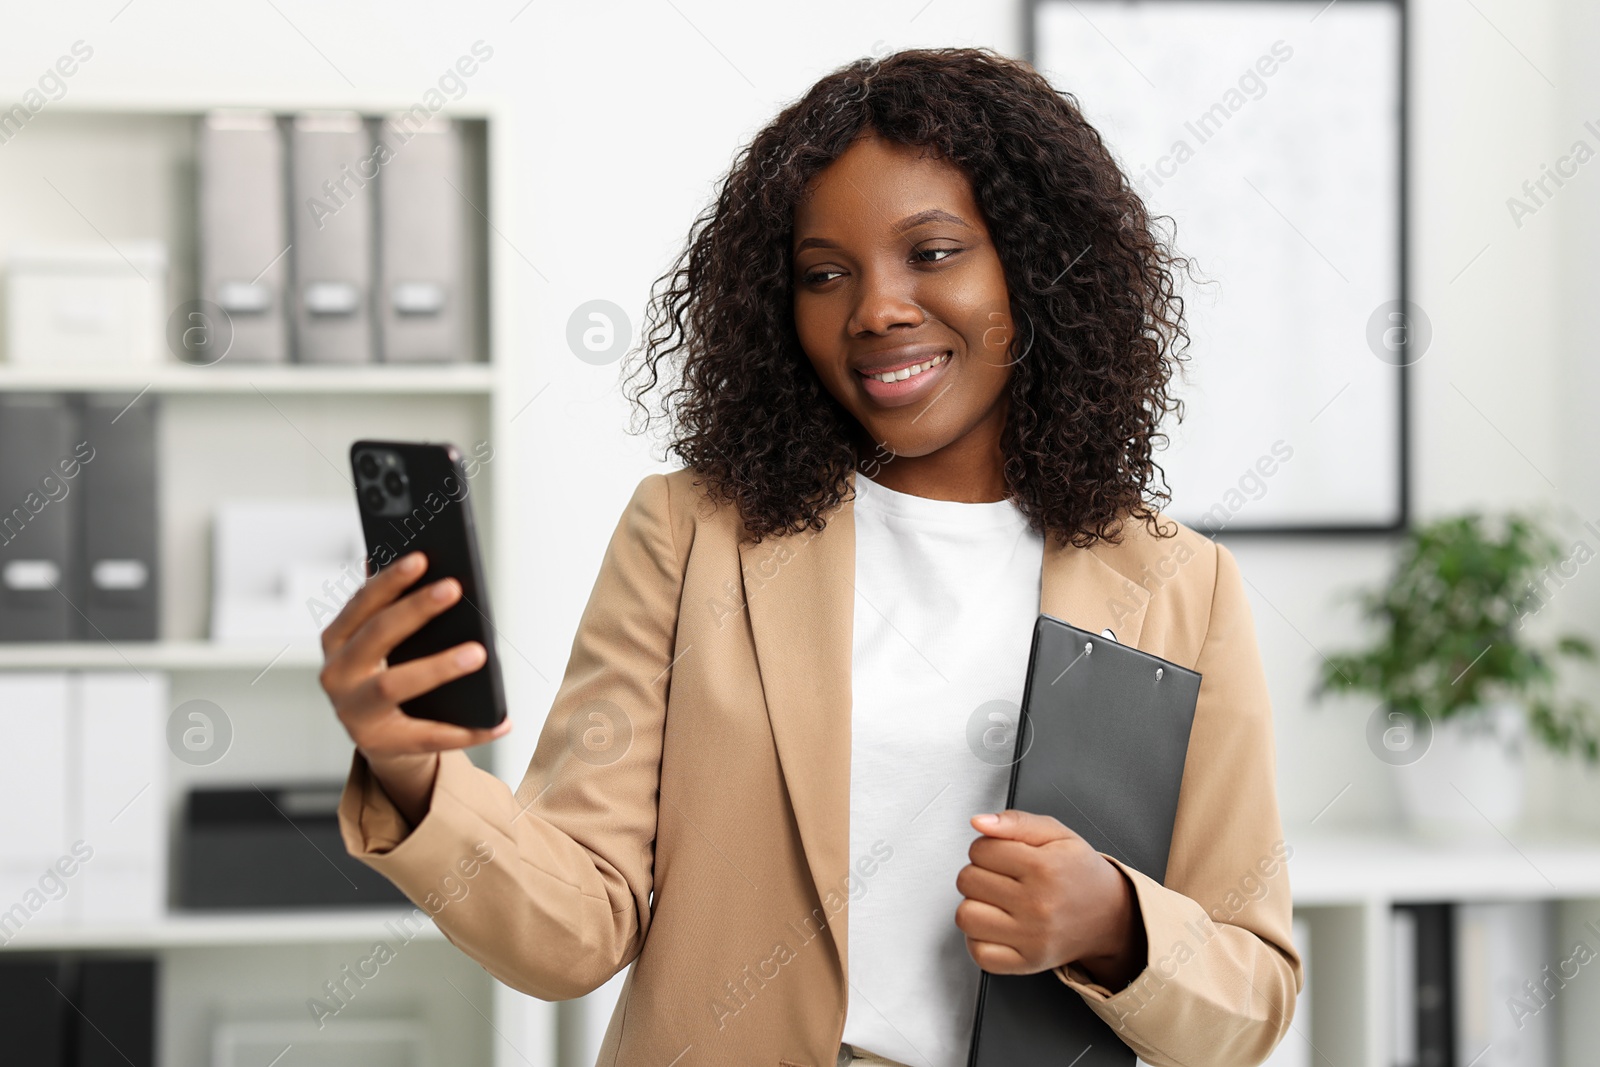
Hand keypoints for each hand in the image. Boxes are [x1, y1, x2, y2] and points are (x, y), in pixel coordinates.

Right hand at [319, 550, 510, 824]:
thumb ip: (389, 605)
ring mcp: (354, 712)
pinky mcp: (381, 744)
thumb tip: (408, 556)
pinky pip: (430, 736)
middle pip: (377, 636)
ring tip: (479, 653)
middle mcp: (337, 675)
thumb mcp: (381, 640)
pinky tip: (503, 719)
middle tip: (454, 587)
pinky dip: (469, 730)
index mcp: (336, 640)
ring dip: (438, 666)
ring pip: (394, 684)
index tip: (421, 557)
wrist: (380, 738)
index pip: (362, 603)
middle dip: (415, 610)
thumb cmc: (385, 672)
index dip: (389, 580)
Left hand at [955, 809, 1145, 988]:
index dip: (986, 848)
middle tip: (1001, 877)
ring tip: (996, 901)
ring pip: (966, 916)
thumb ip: (1015, 821)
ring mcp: (1031, 937)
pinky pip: (979, 953)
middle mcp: (1037, 904)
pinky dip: (979, 939)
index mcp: (1043, 867)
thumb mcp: (1056, 833)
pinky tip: (996, 926)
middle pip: (968, 881)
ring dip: (975, 905)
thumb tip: (979, 822)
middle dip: (979, 873)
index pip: (979, 850)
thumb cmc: (1079, 872)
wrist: (1109, 915)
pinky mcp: (1027, 962)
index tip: (1001, 854)